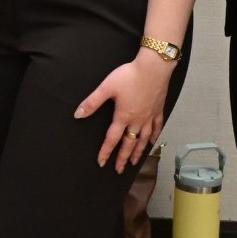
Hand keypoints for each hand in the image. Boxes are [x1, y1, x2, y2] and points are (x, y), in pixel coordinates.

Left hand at [75, 51, 173, 169]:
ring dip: (138, 152)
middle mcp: (137, 120)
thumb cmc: (130, 75)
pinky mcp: (158, 110)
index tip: (101, 163)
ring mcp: (149, 116)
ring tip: (135, 162)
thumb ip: (92, 102)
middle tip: (119, 170)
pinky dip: (154, 137)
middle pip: (129, 143)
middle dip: (123, 158)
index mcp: (123, 116)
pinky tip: (152, 142)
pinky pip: (157, 127)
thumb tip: (78, 114)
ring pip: (143, 139)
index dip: (106, 152)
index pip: (112, 139)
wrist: (154, 67)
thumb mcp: (106, 87)